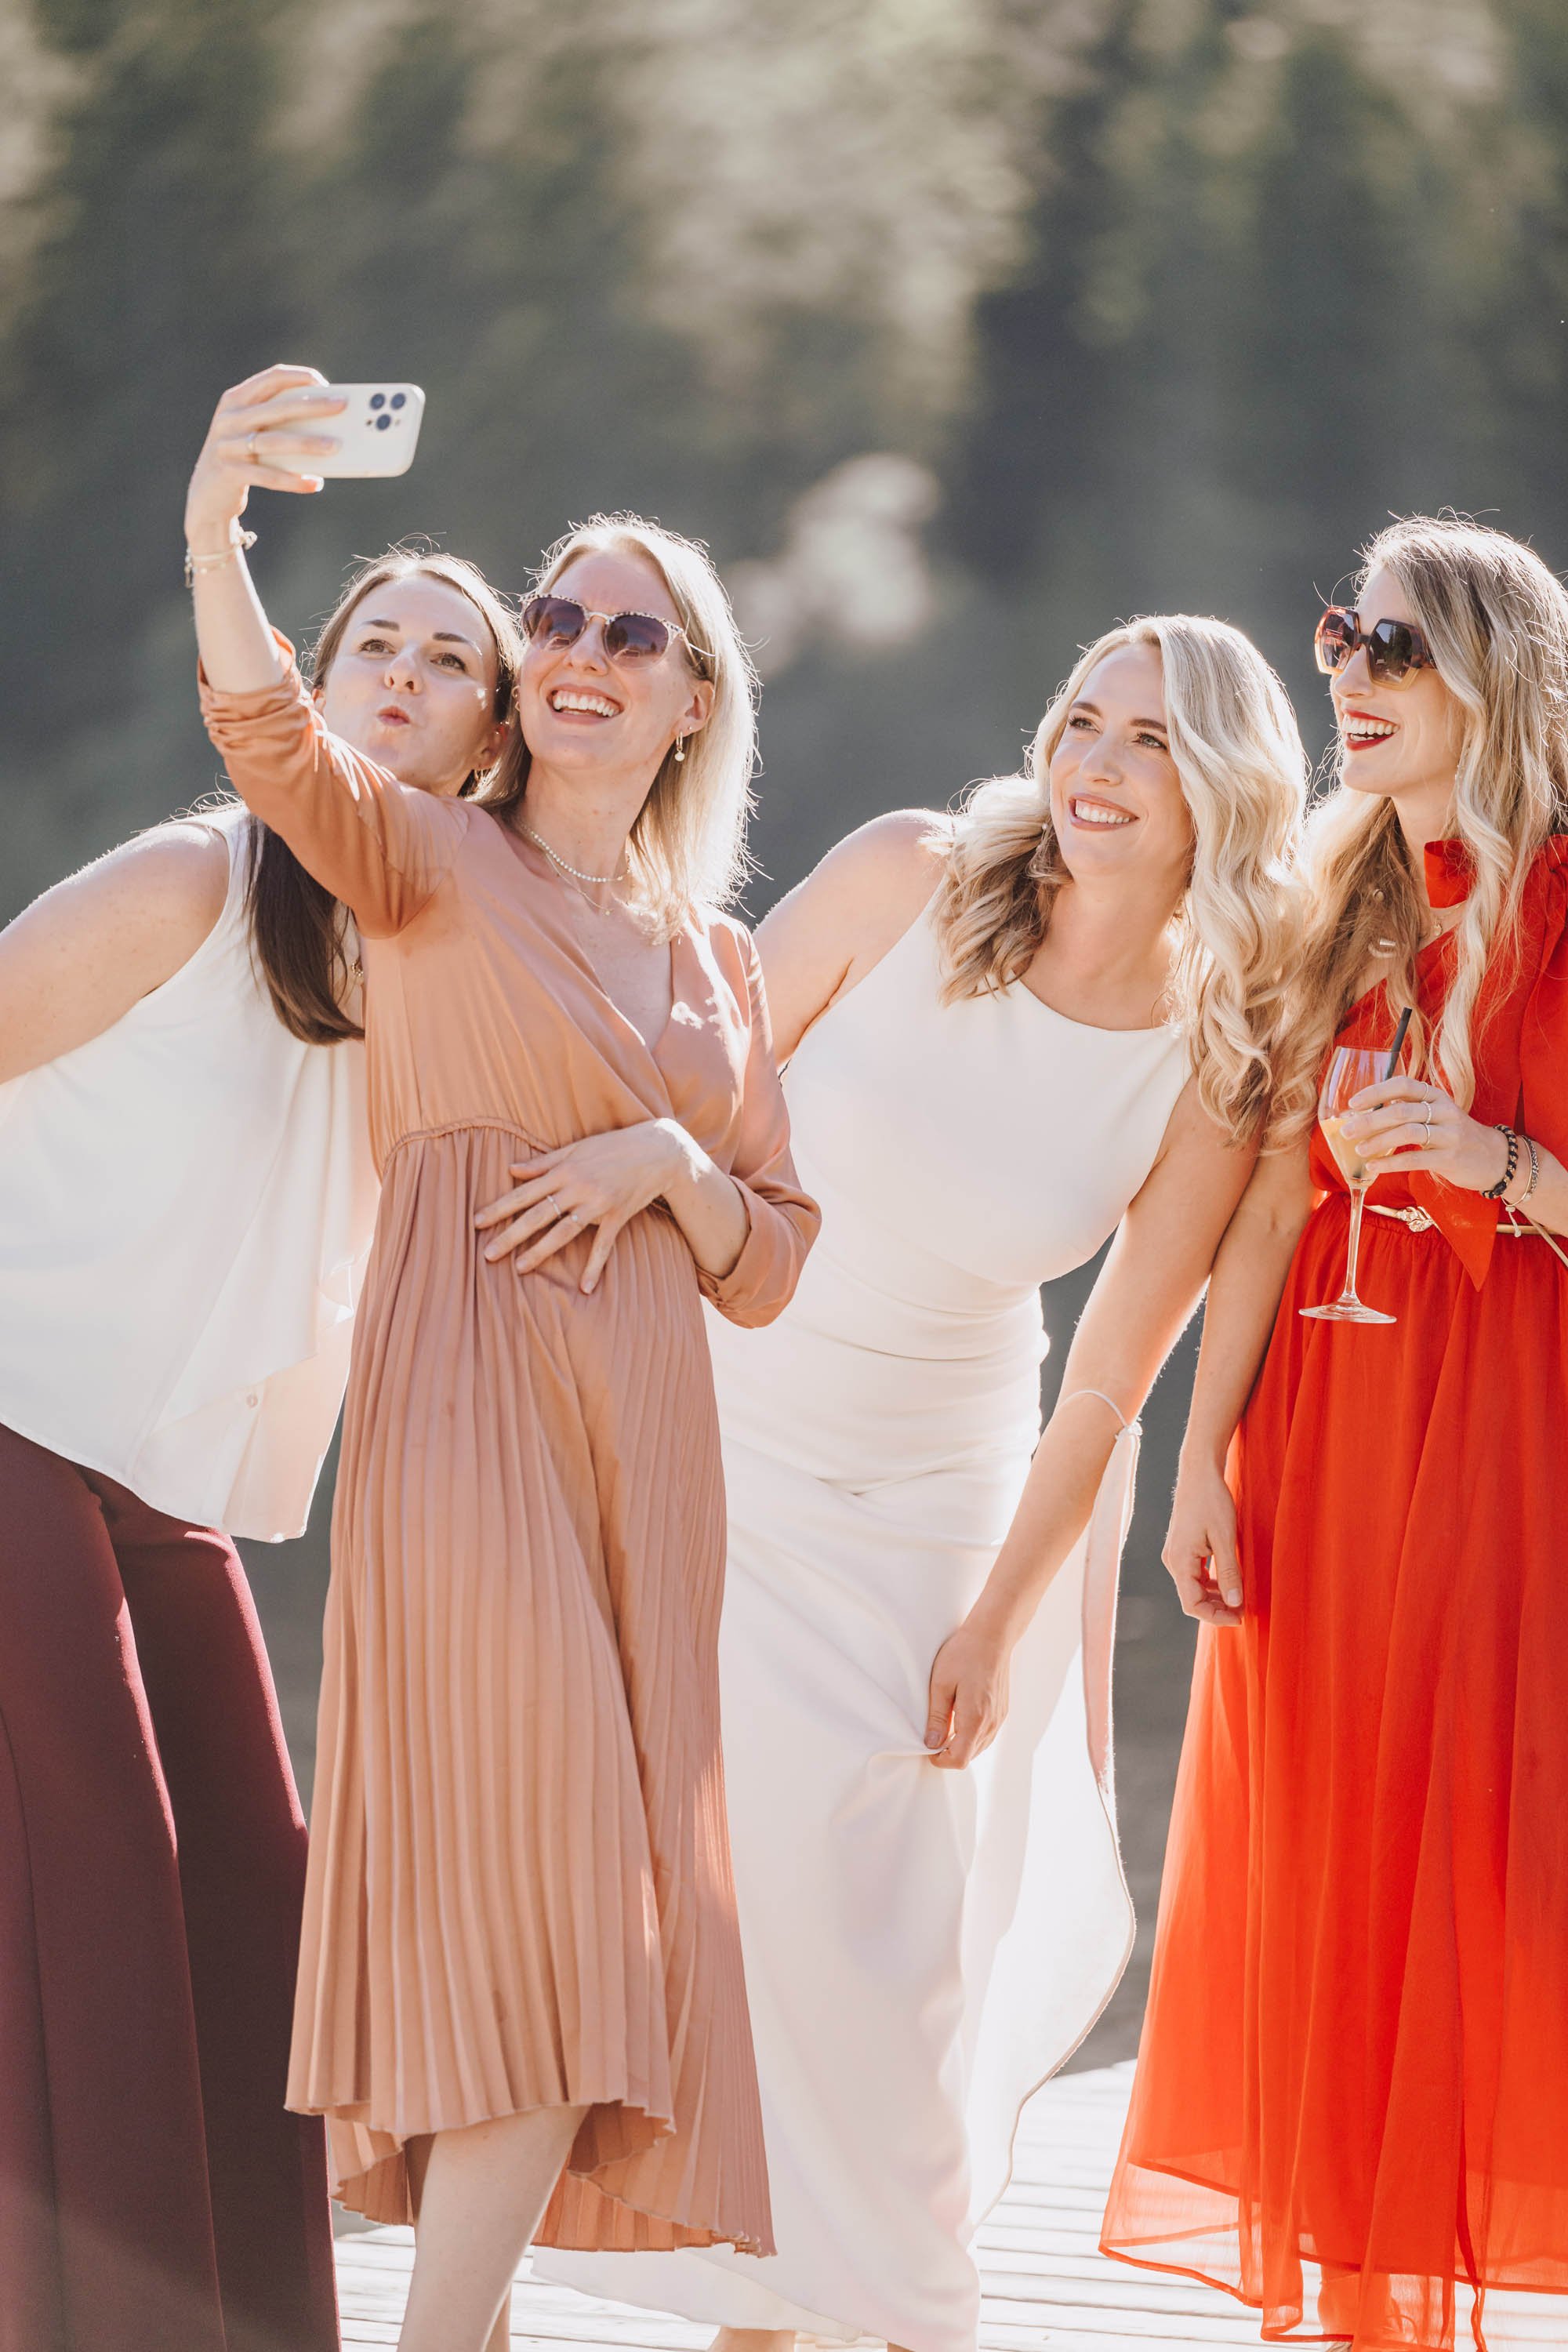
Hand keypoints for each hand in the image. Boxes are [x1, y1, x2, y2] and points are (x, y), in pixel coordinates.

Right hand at [184, 364, 345, 550]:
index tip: (324, 384)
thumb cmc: (242, 457)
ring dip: (307, 443)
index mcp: (235, 399)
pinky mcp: (229, 473)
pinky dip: (293, 480)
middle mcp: (229, 418)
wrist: (207, 494)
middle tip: (342, 405)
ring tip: (335, 446)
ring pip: (273, 441)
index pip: (270, 378)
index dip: (298, 377)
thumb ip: (277, 422)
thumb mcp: (253, 432)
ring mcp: (226, 445)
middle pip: (277, 407)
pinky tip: (315, 483)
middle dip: (312, 405)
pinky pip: (267, 476)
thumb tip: (327, 423)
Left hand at [473, 1120, 695, 1292]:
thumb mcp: (576, 1149)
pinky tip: (585, 1287)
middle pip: (538, 1215)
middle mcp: (578, 1188)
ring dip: (541, 1250)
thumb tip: (512, 1169)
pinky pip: (603, 1245)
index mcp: (564, 1170)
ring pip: (563, 1231)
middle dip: (511, 1235)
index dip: (500, 1207)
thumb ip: (543, 1162)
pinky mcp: (617, 1216)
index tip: (478, 1222)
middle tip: (488, 1254)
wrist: (657, 1151)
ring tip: (520, 1267)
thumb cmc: (613, 1147)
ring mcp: (598, 1204)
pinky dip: (595, 1266)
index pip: (525, 1192)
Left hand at [924, 1616, 1013, 1769]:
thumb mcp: (940, 1684)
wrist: (992, 1636)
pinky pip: (987, 1734)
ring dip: (961, 1744)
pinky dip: (972, 1734)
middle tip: (932, 1735)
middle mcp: (991, 1723)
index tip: (928, 1748)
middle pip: (970, 1755)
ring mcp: (1000, 1718)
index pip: (960, 1759)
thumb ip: (936, 1718)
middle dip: (949, 1752)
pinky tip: (960, 1717)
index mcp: (975, 1719)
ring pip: (979, 1746)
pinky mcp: (1003, 1711)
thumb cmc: (963, 1654)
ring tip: (944, 1725)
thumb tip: (931, 1744)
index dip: (941, 1760)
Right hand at [1163, 1454, 1242, 1623]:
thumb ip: (1229, 1573)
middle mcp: (1172, 1561)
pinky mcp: (1182, 1548)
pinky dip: (1211, 1584)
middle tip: (1243, 1611)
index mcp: (1180, 1560)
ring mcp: (1175, 1554)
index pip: (1192, 1604)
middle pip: (1191, 1599)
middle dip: (1217, 1609)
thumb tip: (1235, 1604)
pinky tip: (1228, 1582)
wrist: (1199, 1472)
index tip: (1239, 1617)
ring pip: (1193, 1588)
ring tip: (1239, 1599)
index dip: (1216, 1617)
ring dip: (1215, 1598)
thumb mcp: (1225, 1538)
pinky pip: (1194, 1575)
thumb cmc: (1211, 1500)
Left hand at [1339, 1075, 1510, 1194]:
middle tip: (1347, 1131)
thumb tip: (1366, 1114)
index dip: (1376, 1092)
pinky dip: (1390, 1162)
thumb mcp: (1436, 1115)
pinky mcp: (1450, 1158)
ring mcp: (1449, 1134)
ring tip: (1359, 1149)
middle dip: (1370, 1121)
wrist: (1494, 1159)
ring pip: (1407, 1132)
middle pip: (1401, 1110)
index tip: (1353, 1104)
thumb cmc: (1454, 1136)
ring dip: (1378, 1141)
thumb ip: (1408, 1111)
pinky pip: (1415, 1158)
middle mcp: (1444, 1111)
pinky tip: (1374, 1166)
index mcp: (1436, 1096)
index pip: (1403, 1085)